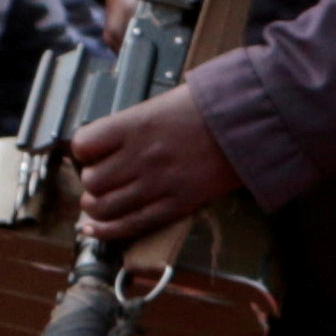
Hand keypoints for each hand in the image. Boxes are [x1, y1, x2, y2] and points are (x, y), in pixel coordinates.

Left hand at [71, 85, 240, 239]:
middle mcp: (142, 156)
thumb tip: (106, 145)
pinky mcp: (177, 205)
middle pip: (91, 181)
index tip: (92, 154)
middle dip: (91, 182)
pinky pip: (131, 225)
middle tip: (102, 179)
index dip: (84, 152)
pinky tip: (95, 230)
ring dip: (96, 207)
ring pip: (104, 207)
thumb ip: (133, 125)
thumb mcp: (162, 103)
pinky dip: (107, 231)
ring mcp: (159, 184)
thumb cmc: (209, 108)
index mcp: (135, 125)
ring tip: (101, 202)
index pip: (83, 145)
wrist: (252, 123)